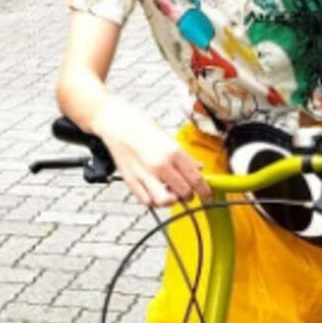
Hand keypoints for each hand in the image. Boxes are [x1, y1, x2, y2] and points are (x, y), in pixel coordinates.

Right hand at [93, 101, 211, 207]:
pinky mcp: (130, 180)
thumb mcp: (167, 136)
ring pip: (166, 201)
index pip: (196, 178)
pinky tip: (155, 192)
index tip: (207, 196)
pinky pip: (147, 201)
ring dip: (172, 200)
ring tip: (171, 193)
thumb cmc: (139, 124)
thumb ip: (183, 155)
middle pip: (184, 192)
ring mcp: (144, 174)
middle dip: (189, 194)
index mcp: (172, 151)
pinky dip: (154, 201)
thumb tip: (198, 168)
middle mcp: (160, 164)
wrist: (114, 121)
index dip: (205, 191)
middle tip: (188, 191)